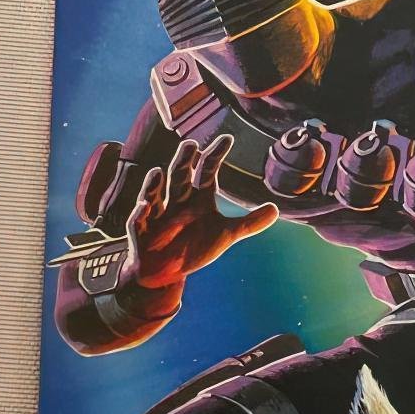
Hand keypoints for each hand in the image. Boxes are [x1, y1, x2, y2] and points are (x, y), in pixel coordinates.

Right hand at [122, 135, 276, 293]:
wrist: (165, 274)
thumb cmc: (193, 249)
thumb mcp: (225, 236)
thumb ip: (249, 223)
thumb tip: (276, 209)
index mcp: (198, 200)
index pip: (207, 172)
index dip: (215, 156)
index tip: (226, 138)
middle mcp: (177, 203)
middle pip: (180, 178)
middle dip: (183, 162)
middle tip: (190, 145)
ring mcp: (157, 216)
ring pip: (155, 195)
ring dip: (155, 185)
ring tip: (159, 172)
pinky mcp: (140, 232)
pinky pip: (138, 222)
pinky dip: (139, 215)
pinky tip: (142, 206)